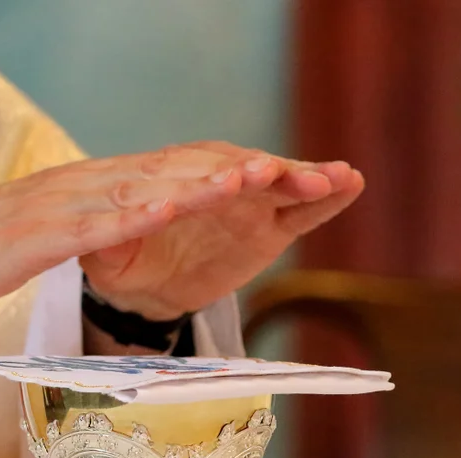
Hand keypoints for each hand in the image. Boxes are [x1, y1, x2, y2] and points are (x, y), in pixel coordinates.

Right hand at [0, 144, 254, 318]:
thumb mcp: (46, 238)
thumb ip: (86, 226)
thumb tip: (123, 225)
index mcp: (83, 190)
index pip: (161, 175)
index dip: (214, 172)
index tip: (263, 174)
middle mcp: (77, 186)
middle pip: (164, 172)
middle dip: (224, 170)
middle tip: (280, 166)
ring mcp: (57, 206)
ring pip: (140, 189)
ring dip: (197, 183)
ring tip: (249, 179)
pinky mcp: (35, 235)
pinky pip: (94, 223)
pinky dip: (137, 215)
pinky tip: (173, 209)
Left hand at [80, 142, 364, 319]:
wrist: (148, 281)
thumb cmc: (124, 264)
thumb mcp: (108, 260)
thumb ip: (111, 245)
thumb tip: (106, 237)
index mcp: (175, 184)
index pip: (196, 178)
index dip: (215, 180)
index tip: (234, 180)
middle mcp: (217, 185)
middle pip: (246, 173)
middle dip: (266, 172)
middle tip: (282, 173)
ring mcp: (249, 204)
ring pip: (282, 186)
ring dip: (307, 178)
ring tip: (338, 175)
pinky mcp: (271, 227)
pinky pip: (303, 212)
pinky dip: (328, 198)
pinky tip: (353, 182)